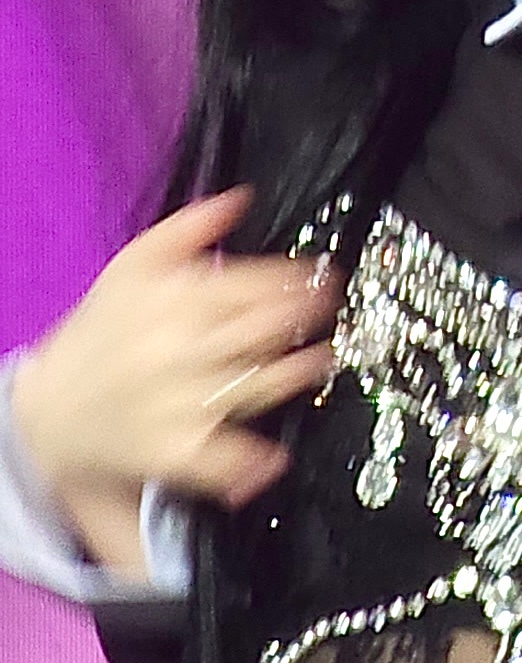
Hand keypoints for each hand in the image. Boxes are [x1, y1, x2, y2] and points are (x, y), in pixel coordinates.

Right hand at [11, 191, 339, 567]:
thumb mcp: (132, 266)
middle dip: (303, 316)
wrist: (47, 412)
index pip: (249, 282)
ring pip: (255, 385)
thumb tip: (238, 199)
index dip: (294, 278)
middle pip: (260, 329)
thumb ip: (188, 228)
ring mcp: (176, 402)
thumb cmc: (98, 331)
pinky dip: (250, 463)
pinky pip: (219, 458)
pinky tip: (275, 457)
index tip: (323, 275)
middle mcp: (176, 350)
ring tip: (325, 357)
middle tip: (333, 308)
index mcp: (170, 301)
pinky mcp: (171, 450)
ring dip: (298, 372)